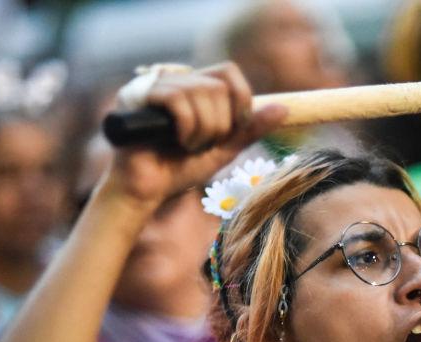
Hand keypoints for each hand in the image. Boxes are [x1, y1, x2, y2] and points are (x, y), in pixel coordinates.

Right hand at [102, 62, 286, 207]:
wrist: (146, 191)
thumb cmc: (180, 169)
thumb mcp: (225, 149)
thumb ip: (250, 129)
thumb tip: (283, 109)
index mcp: (194, 86)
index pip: (229, 71)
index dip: (240, 99)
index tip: (234, 129)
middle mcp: (174, 78)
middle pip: (218, 85)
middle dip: (220, 125)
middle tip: (203, 145)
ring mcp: (154, 84)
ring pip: (200, 91)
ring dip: (203, 130)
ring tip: (187, 147)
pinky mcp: (137, 95)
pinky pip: (177, 99)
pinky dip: (186, 128)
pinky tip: (176, 143)